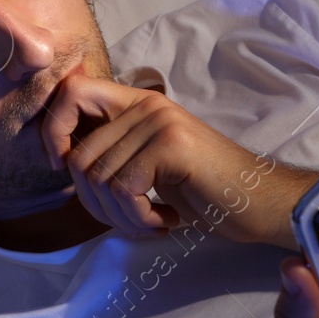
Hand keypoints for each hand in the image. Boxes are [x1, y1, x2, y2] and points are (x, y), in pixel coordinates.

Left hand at [41, 71, 297, 243]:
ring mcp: (160, 122)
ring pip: (99, 178)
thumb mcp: (153, 167)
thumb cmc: (209, 192)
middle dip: (94, 204)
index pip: (72, 95)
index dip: (55, 132)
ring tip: (153, 222)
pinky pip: (123, 189)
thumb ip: (115, 155)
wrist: (263, 203)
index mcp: (138, 104)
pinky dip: (139, 218)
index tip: (65, 170)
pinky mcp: (171, 145)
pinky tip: (168, 220)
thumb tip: (65, 164)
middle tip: (131, 220)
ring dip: (121, 217)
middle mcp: (147, 105)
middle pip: (79, 156)